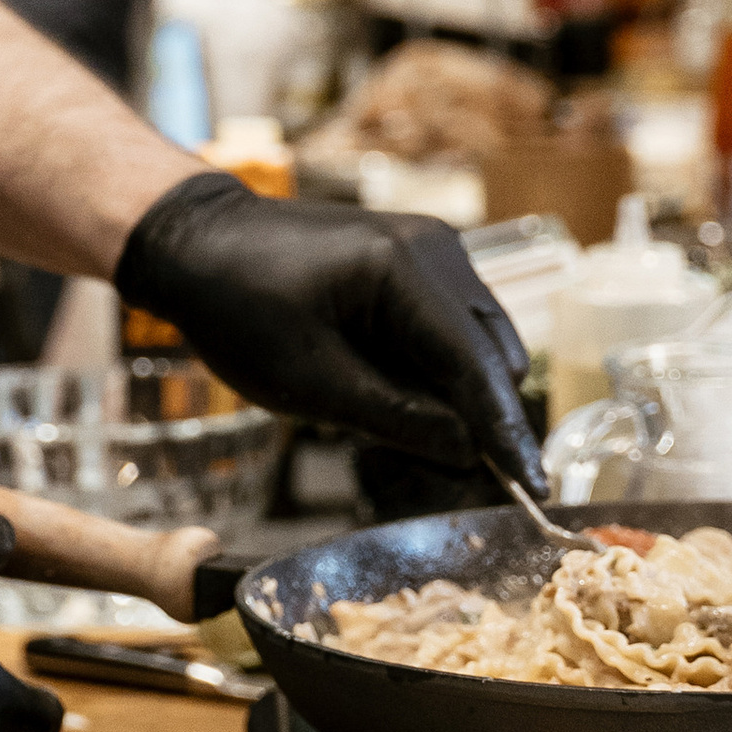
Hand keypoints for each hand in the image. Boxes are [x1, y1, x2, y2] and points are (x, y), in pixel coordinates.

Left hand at [116, 171, 542, 487]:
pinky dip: (437, 370)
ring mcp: (431, 250)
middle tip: (453, 475)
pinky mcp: (419, 261)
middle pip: (492, 353)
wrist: (198, 241)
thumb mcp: (308, 380)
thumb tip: (470, 452)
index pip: (477, 365)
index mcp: (404, 268)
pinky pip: (451, 327)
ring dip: (459, 395)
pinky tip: (395, 396)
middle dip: (483, 417)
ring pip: (479, 342)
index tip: (534, 489)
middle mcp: (434, 249)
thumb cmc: (236, 306)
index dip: (506, 433)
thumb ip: (397, 418)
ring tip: (406, 434)